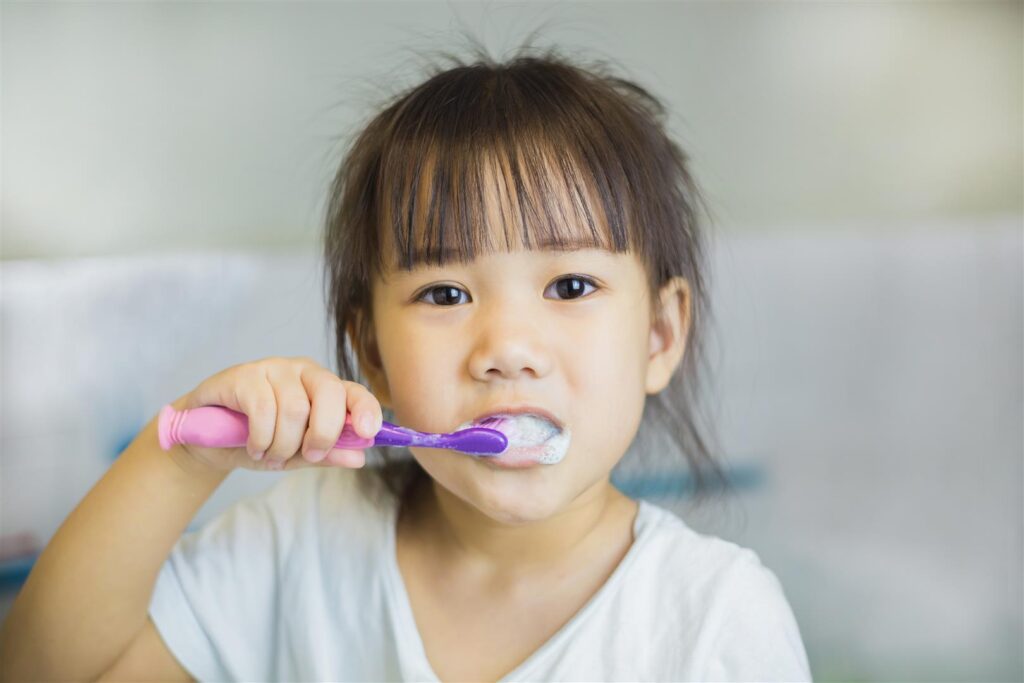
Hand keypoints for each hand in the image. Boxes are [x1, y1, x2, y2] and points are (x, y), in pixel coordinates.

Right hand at [165, 356, 381, 473]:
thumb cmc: (257, 440)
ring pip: (295, 408)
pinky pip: (263, 409)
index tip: (369, 432)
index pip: (354, 391)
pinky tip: (254, 446)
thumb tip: (360, 458)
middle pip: (329, 393)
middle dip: (323, 434)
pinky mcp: (243, 375)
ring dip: (283, 445)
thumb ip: (326, 454)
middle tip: (307, 455)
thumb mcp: (296, 454)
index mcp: (324, 388)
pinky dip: (261, 437)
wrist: (205, 439)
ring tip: (270, 455)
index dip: (366, 409)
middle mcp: (303, 371)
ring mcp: (273, 369)